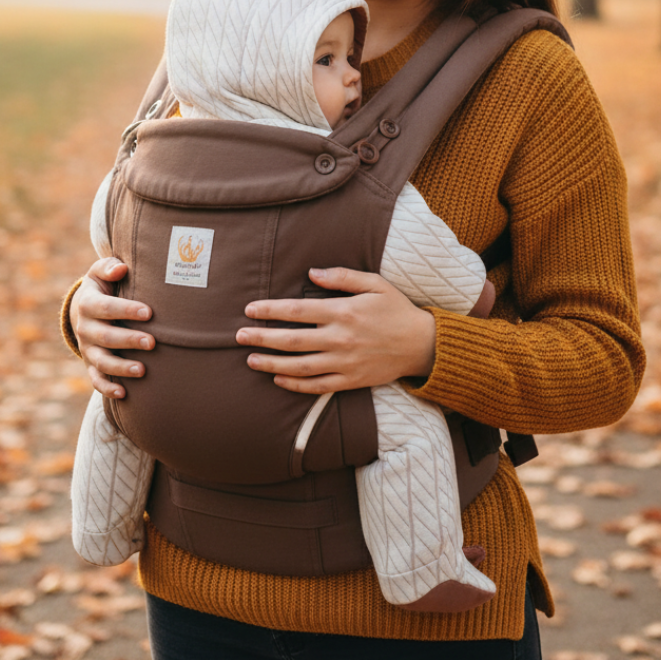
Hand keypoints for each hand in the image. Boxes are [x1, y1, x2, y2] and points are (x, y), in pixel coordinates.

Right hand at [71, 256, 154, 398]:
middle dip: (129, 340)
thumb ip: (109, 267)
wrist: (84, 308)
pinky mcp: (91, 364)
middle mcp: (84, 328)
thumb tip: (121, 268)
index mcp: (88, 304)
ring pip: (102, 362)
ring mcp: (87, 349)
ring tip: (143, 371)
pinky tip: (125, 394)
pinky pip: (96, 380)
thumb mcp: (100, 272)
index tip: (149, 312)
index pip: (105, 307)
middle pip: (105, 337)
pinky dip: (107, 388)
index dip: (126, 310)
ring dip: (121, 368)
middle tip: (152, 342)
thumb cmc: (103, 286)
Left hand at [236, 267, 436, 393]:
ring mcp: (345, 362)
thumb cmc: (396, 310)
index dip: (271, 310)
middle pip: (292, 340)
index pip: (298, 310)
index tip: (250, 309)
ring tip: (251, 359)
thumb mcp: (374, 283)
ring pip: (300, 366)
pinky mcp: (350, 380)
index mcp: (344, 311)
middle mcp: (340, 338)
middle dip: (262, 337)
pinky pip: (317, 386)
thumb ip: (342, 277)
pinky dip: (295, 384)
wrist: (422, 344)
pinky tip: (278, 379)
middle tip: (238, 335)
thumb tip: (311, 273)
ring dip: (272, 363)